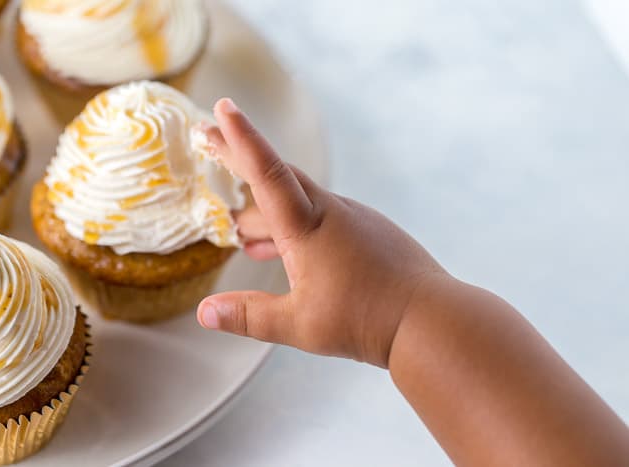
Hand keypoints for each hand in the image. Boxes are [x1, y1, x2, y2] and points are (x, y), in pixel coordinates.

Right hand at [197, 98, 444, 367]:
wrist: (430, 319)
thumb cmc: (365, 320)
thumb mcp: (299, 325)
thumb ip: (249, 316)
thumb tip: (205, 313)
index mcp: (307, 226)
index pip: (266, 171)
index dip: (239, 140)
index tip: (221, 109)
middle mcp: (330, 212)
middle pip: (276, 176)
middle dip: (238, 158)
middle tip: (208, 141)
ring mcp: (352, 219)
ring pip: (298, 204)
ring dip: (265, 212)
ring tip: (239, 232)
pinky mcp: (367, 231)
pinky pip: (320, 219)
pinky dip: (293, 229)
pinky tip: (280, 253)